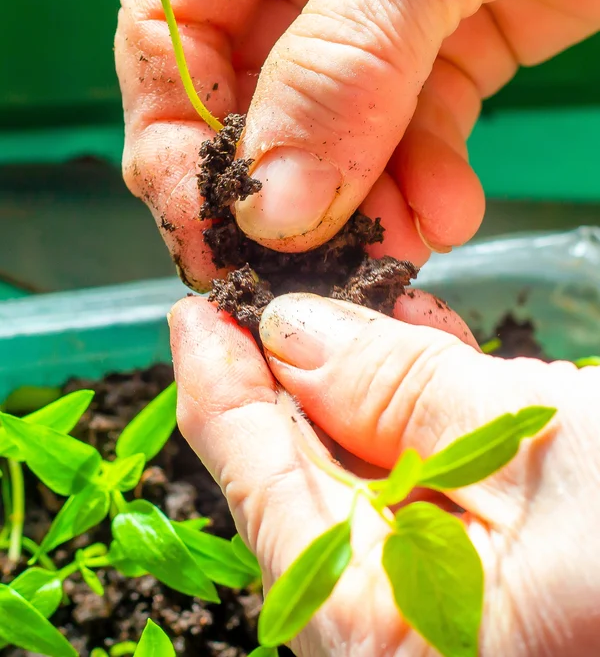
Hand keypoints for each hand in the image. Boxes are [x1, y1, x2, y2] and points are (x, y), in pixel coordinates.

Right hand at [117, 0, 599, 287]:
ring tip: (395, 247)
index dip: (176, 144)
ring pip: (332, 132)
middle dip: (279, 188)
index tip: (207, 235)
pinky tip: (444, 210)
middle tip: (306, 267)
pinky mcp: (444, 39)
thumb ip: (342, 60)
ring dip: (361, 202)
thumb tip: (271, 201)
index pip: (167, 35)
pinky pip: (413, 130)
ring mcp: (368, 2)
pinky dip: (423, 181)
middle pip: (246, 99)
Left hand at [171, 293, 599, 655]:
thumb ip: (403, 395)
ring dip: (358, 375)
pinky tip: (422, 341)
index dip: (220, 389)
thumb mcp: (539, 451)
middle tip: (280, 283)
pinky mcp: (492, 567)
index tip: (195, 309)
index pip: (264, 489)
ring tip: (355, 295)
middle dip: (288, 371)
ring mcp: (450, 605)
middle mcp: (404, 634)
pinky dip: (417, 402)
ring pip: (363, 469)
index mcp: (389, 641)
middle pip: (302, 477)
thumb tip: (293, 331)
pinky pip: (423, 478)